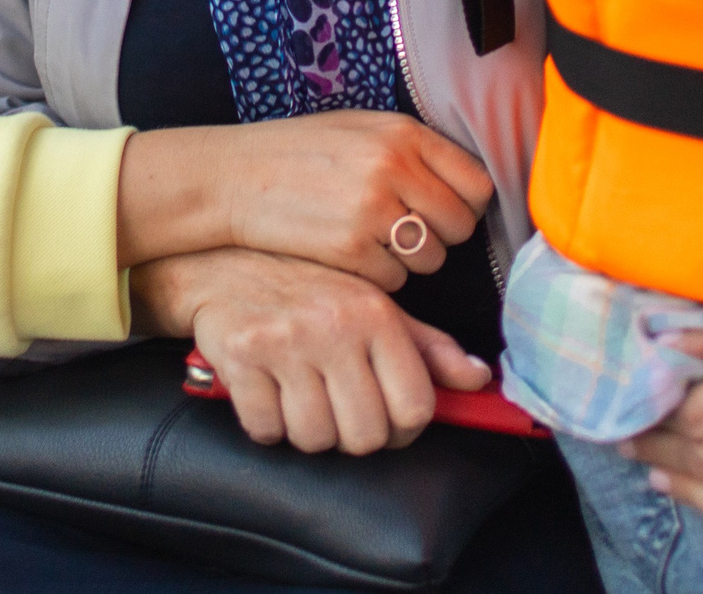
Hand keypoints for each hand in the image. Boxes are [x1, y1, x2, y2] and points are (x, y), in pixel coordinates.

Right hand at [117, 111, 492, 290]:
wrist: (234, 178)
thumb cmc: (299, 153)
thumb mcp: (360, 129)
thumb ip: (413, 150)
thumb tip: (464, 185)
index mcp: (404, 133)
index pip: (476, 183)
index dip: (465, 204)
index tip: (446, 211)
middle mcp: (394, 168)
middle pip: (459, 225)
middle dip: (439, 236)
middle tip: (406, 231)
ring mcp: (372, 210)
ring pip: (431, 258)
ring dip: (410, 260)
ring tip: (375, 243)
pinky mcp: (350, 250)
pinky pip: (395, 279)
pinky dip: (378, 276)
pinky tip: (352, 256)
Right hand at [130, 248, 491, 453]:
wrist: (224, 263)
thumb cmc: (307, 287)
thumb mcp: (374, 305)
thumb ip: (428, 347)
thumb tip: (478, 378)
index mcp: (376, 314)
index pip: (415, 407)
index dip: (404, 430)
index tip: (388, 422)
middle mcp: (335, 326)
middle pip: (366, 435)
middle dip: (353, 436)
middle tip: (339, 412)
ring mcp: (286, 342)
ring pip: (315, 438)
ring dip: (308, 431)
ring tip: (302, 398)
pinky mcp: (242, 356)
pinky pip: (265, 429)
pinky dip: (266, 424)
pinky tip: (268, 395)